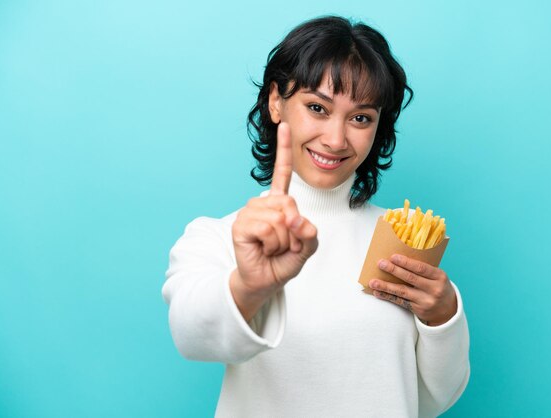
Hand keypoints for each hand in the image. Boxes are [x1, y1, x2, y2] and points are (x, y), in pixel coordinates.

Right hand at [230, 123, 318, 319]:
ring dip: (283, 241)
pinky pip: (268, 228)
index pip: (281, 172)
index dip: (283, 149)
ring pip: (281, 219)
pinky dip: (272, 244)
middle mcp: (262, 203)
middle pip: (290, 205)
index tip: (284, 124)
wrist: (266, 281)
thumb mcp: (307, 246)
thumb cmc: (284, 261)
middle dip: (294, 232)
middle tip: (284, 245)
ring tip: (272, 248)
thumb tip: (295, 219)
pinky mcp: (240, 224)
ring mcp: (249, 212)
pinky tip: (262, 248)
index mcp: (278, 202)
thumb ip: (310, 232)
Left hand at [369, 255, 456, 325]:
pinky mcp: (418, 310)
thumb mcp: (437, 276)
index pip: (421, 268)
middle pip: (410, 278)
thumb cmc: (438, 287)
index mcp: (439, 276)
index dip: (406, 262)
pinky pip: (400, 302)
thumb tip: (399, 258)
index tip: (393, 257)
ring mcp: (426, 301)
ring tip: (373, 282)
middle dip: (394, 270)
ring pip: (402, 292)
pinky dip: (388, 296)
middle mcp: (433, 289)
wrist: (448, 311)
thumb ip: (423, 269)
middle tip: (380, 264)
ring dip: (386, 286)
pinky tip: (378, 292)